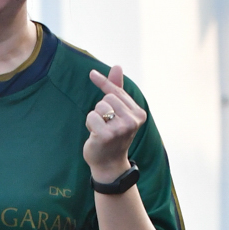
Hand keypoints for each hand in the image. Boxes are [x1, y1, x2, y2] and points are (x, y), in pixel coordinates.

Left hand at [84, 65, 146, 181]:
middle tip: (106, 124)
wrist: (109, 164)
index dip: (103, 83)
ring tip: (102, 130)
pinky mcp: (106, 135)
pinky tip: (96, 135)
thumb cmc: (113, 135)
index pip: (117, 91)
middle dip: (101, 108)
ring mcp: (120, 128)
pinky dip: (90, 124)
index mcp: (139, 113)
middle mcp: (133, 120)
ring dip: (96, 117)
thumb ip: (117, 89)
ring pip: (99, 106)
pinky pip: (91, 116)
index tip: (91, 74)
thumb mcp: (118, 112)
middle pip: (107, 98)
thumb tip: (117, 65)